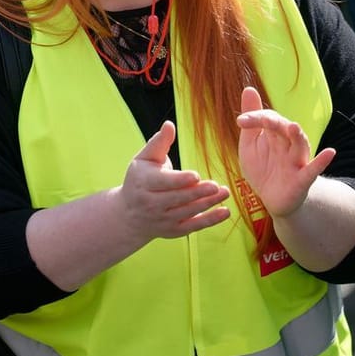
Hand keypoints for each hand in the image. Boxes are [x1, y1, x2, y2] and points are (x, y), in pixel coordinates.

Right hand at [114, 122, 230, 240]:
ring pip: (188, 212)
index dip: (179, 180)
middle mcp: (151, 203)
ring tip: (225, 192)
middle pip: (177, 199)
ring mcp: (162, 219)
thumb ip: (159, 142)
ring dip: (209, 203)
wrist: (128, 214)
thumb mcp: (143, 159)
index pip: (162, 183)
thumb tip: (169, 125)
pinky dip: (211, 220)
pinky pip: (194, 226)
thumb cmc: (140, 179)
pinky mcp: (173, 230)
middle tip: (216, 185)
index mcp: (143, 183)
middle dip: (198, 193)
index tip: (195, 175)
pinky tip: (225, 211)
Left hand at [235, 86, 335, 217]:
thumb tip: (249, 89)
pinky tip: (330, 152)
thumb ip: (251, 121)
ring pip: (299, 145)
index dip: (255, 118)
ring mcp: (296, 161)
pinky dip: (322, 161)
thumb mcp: (250, 144)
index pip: (268, 120)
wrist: (273, 199)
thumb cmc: (263, 168)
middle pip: (283, 129)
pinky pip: (313, 169)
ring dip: (297, 136)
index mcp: (275, 135)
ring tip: (293, 127)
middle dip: (273, 123)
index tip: (240, 121)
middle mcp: (288, 145)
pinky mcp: (302, 179)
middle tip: (262, 119)